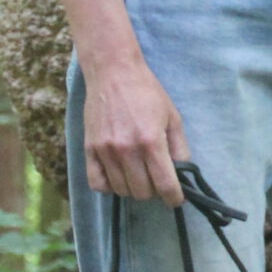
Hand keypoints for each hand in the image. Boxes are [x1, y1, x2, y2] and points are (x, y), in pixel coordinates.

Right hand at [83, 54, 190, 202]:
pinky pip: (97, 183)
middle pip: (142, 192)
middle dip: (154, 191)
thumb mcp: (172, 117)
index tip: (176, 199)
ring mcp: (105, 151)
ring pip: (121, 190)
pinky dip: (109, 187)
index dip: (174, 197)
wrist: (113, 72)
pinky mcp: (89, 149)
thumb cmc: (147, 92)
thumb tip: (182, 174)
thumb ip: (179, 148)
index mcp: (151, 142)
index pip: (164, 185)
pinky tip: (118, 176)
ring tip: (139, 176)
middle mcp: (126, 150)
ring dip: (133, 189)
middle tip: (157, 180)